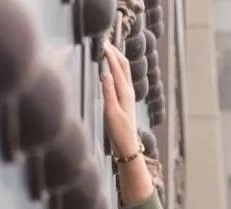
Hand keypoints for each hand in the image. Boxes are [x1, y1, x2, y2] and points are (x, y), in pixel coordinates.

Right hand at [101, 42, 138, 157]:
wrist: (127, 144)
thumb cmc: (118, 131)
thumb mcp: (111, 112)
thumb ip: (108, 92)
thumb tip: (105, 73)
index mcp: (125, 92)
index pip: (117, 67)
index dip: (110, 54)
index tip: (102, 43)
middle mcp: (128, 90)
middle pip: (124, 65)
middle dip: (115, 51)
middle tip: (104, 41)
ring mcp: (128, 93)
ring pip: (124, 70)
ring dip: (116, 58)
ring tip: (107, 49)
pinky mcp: (125, 98)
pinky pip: (121, 76)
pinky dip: (116, 67)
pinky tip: (109, 66)